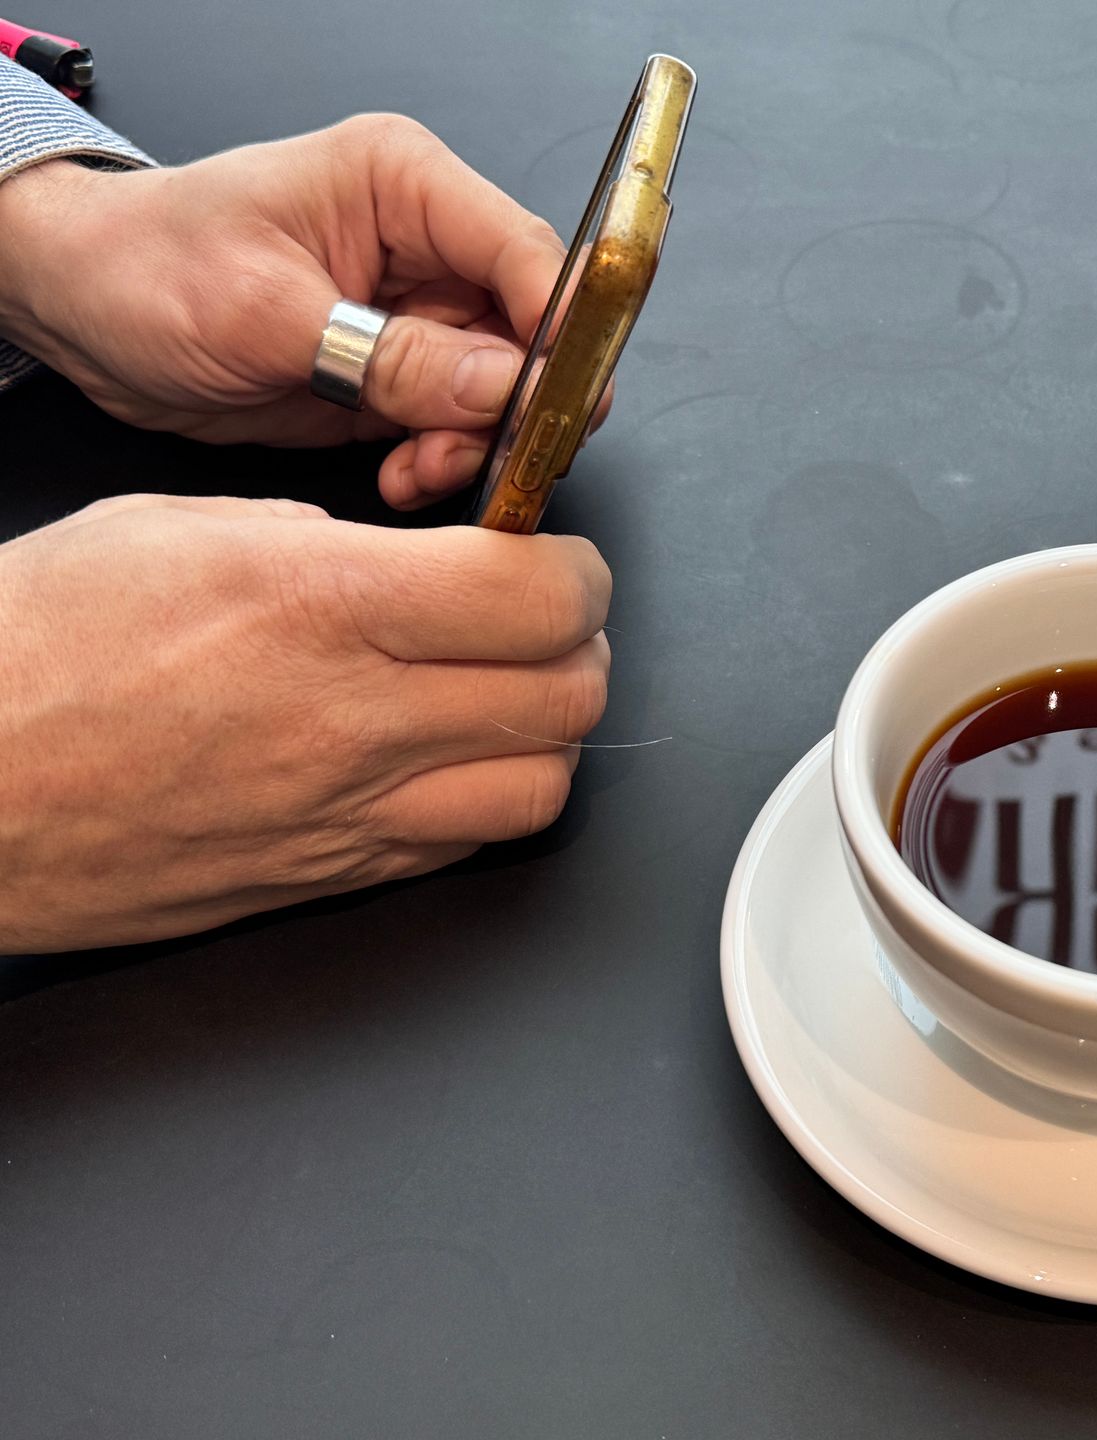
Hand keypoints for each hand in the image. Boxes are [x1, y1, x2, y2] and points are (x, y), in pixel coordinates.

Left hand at [0, 115, 606, 509]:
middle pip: (533, 333)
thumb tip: (506, 388)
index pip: (527, 254)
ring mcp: (421, 315)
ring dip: (473, 445)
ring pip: (507, 392)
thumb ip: (397, 358)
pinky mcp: (404, 372)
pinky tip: (401, 473)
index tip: (561, 403)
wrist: (84, 312)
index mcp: (403, 184)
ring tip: (417, 468)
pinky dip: (443, 460)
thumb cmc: (148, 271)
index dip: (561, 332)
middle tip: (470, 452)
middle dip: (514, 407)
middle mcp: (428, 245)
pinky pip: (462, 426)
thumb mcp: (269, 317)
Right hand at [0, 495, 610, 951]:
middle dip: (578, 647)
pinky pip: (462, 845)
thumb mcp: (181, 528)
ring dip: (545, 734)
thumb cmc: (31, 650)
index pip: (541, 598)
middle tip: (541, 621)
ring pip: (540, 789)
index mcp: (320, 605)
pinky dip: (481, 798)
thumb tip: (420, 564)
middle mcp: (352, 720)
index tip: (556, 562)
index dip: (574, 573)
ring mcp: (345, 815)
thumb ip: (330, 543)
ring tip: (503, 694)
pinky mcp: (325, 877)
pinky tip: (442, 760)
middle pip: (568, 696)